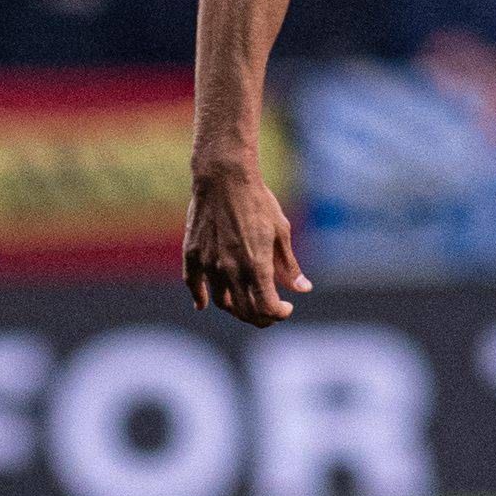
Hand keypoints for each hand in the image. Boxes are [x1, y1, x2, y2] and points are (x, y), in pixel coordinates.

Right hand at [183, 164, 309, 326]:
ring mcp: (209, 264)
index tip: (286, 307)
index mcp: (257, 265)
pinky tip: (203, 304)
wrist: (224, 178)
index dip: (279, 313)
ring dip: (236, 309)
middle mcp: (231, 270)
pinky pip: (193, 284)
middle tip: (270, 312)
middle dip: (261, 317)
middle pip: (244, 311)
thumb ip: (289, 265)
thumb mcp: (281, 231)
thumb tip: (303, 289)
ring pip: (221, 301)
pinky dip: (199, 297)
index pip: (267, 307)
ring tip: (246, 304)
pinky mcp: (192, 255)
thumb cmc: (258, 202)